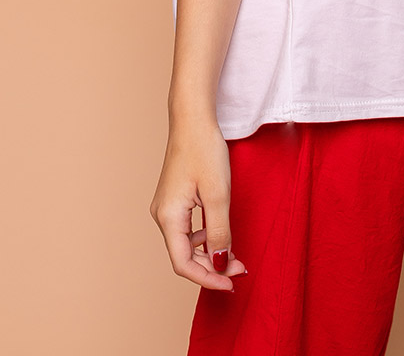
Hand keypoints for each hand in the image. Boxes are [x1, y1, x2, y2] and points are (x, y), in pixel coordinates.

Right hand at [150, 113, 246, 290]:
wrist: (193, 119)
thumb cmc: (204, 150)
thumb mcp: (218, 194)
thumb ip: (219, 233)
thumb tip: (219, 264)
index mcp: (167, 217)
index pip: (183, 264)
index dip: (207, 279)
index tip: (231, 284)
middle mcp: (162, 215)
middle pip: (184, 256)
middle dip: (211, 267)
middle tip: (240, 269)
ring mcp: (167, 207)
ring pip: (186, 244)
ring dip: (209, 254)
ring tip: (234, 256)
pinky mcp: (175, 199)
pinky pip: (188, 229)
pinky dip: (205, 238)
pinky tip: (220, 236)